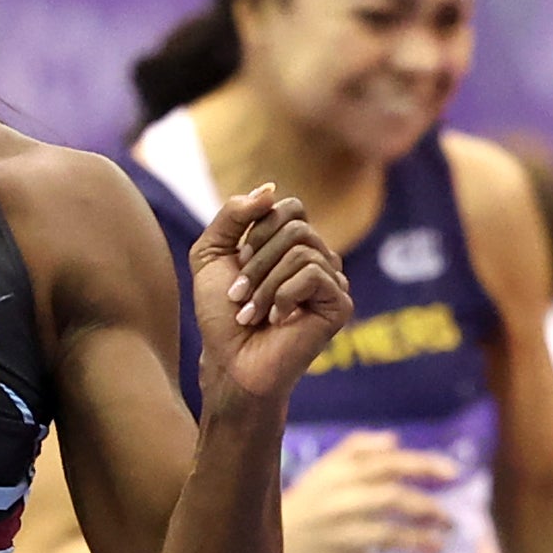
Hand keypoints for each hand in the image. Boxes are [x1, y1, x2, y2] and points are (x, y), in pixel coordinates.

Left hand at [189, 184, 351, 408]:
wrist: (230, 363)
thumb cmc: (222, 315)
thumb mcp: (211, 254)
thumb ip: (232, 215)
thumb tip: (270, 189)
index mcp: (292, 244)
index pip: (289, 207)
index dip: (258, 229)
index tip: (239, 262)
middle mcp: (317, 257)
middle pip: (296, 227)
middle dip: (257, 261)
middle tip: (240, 296)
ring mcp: (332, 280)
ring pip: (303, 251)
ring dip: (265, 284)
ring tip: (252, 314)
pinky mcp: (340, 303)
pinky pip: (314, 274)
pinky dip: (283, 296)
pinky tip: (277, 320)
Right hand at [277, 430, 459, 552]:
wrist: (265, 546)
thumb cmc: (305, 503)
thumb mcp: (324, 469)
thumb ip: (357, 448)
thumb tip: (395, 440)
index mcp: (339, 476)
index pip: (388, 464)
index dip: (424, 465)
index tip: (454, 473)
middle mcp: (340, 504)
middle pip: (392, 499)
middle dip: (428, 507)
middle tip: (449, 520)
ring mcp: (339, 538)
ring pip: (389, 536)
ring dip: (421, 541)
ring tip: (440, 546)